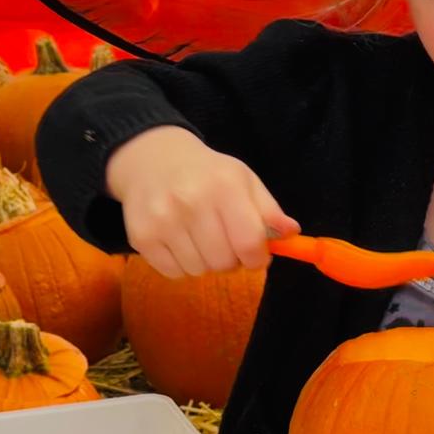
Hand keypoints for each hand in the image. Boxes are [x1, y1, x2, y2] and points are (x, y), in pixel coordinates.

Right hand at [105, 125, 299, 278]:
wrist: (152, 160)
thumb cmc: (207, 174)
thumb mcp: (244, 180)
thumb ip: (269, 209)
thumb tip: (291, 233)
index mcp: (224, 186)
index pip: (249, 242)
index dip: (258, 258)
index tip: (256, 255)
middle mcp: (191, 202)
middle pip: (224, 262)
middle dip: (231, 260)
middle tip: (226, 242)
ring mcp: (162, 220)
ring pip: (199, 271)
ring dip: (206, 262)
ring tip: (201, 238)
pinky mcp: (141, 237)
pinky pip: (173, 273)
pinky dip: (182, 265)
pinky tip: (181, 242)